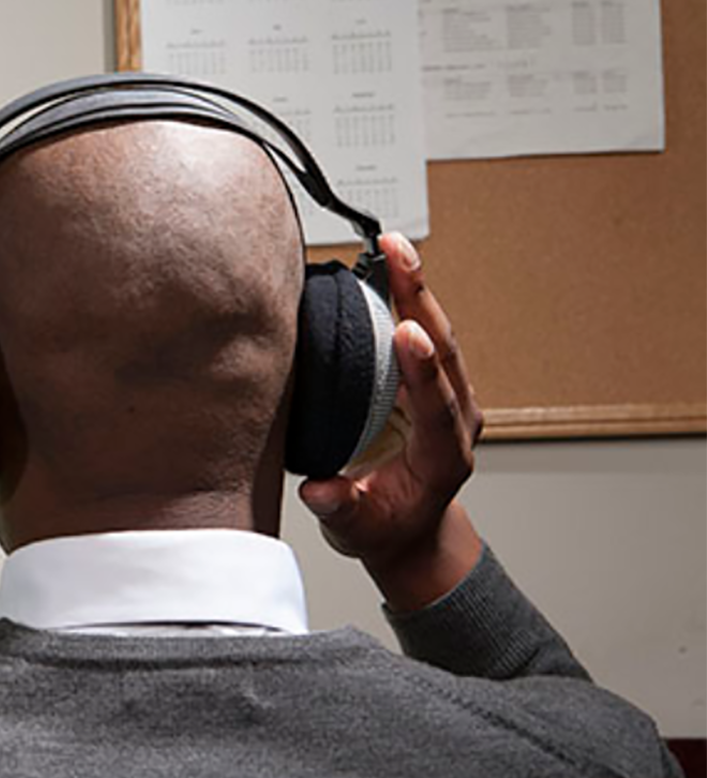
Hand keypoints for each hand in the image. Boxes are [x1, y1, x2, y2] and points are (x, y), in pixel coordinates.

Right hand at [299, 232, 483, 611]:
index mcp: (443, 457)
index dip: (423, 367)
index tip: (406, 331)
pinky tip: (388, 269)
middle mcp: (456, 419)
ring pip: (439, 333)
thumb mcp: (359, 531)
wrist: (409, 530)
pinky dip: (409, 298)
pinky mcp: (435, 381)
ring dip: (416, 288)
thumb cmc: (384, 528)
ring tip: (392, 246)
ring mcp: (450, 396)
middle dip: (420, 299)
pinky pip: (427, 333)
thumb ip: (343, 510)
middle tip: (398, 254)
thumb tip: (322, 490)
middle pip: (446, 350)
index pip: (438, 404)